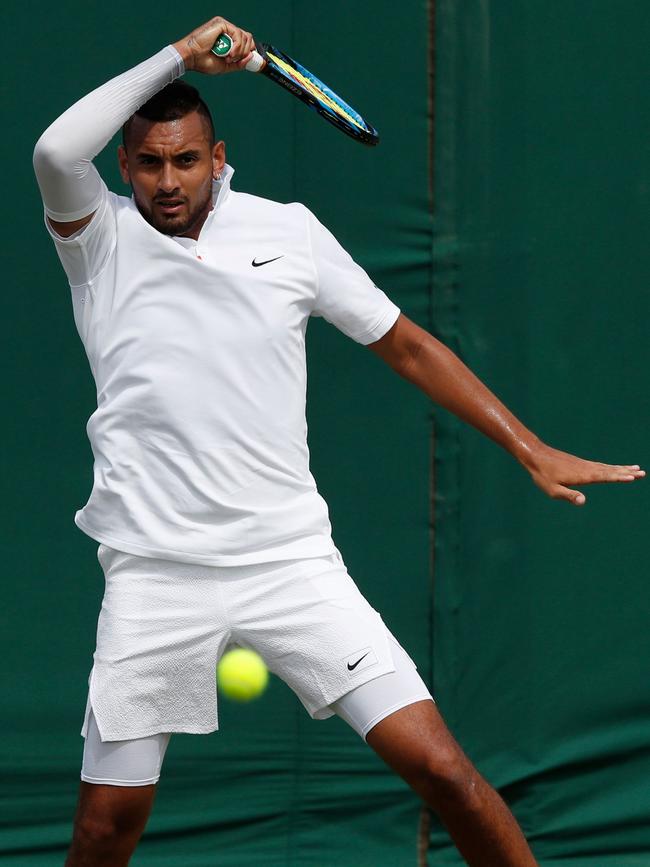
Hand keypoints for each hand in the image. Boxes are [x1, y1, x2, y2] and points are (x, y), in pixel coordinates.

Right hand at [173, 17, 254, 74]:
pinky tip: (229, 53)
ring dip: (240, 51)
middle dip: (245, 52)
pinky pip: (238, 34)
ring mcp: (224, 26)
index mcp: (228, 39)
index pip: (245, 41)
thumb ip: (239, 63)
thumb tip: (251, 57)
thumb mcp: (226, 66)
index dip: (249, 50)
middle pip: (248, 38)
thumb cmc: (204, 61)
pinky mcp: (221, 24)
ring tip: (229, 57)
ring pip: (244, 37)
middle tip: (234, 60)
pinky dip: (237, 46)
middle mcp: (227, 31)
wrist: (192, 58)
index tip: (246, 59)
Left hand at [521, 442, 644, 505]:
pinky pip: (600, 466)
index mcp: (582, 475)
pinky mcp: (580, 463)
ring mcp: (584, 464)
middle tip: (642, 473)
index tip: (633, 476)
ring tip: (635, 468)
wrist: (536, 455)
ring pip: (607, 467)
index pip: (604, 476)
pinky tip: (614, 469)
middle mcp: (586, 468)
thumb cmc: (543, 475)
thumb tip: (584, 501)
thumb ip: (568, 495)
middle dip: (626, 472)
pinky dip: (611, 467)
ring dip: (621, 468)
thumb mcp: (552, 490)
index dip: (619, 477)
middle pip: (610, 470)